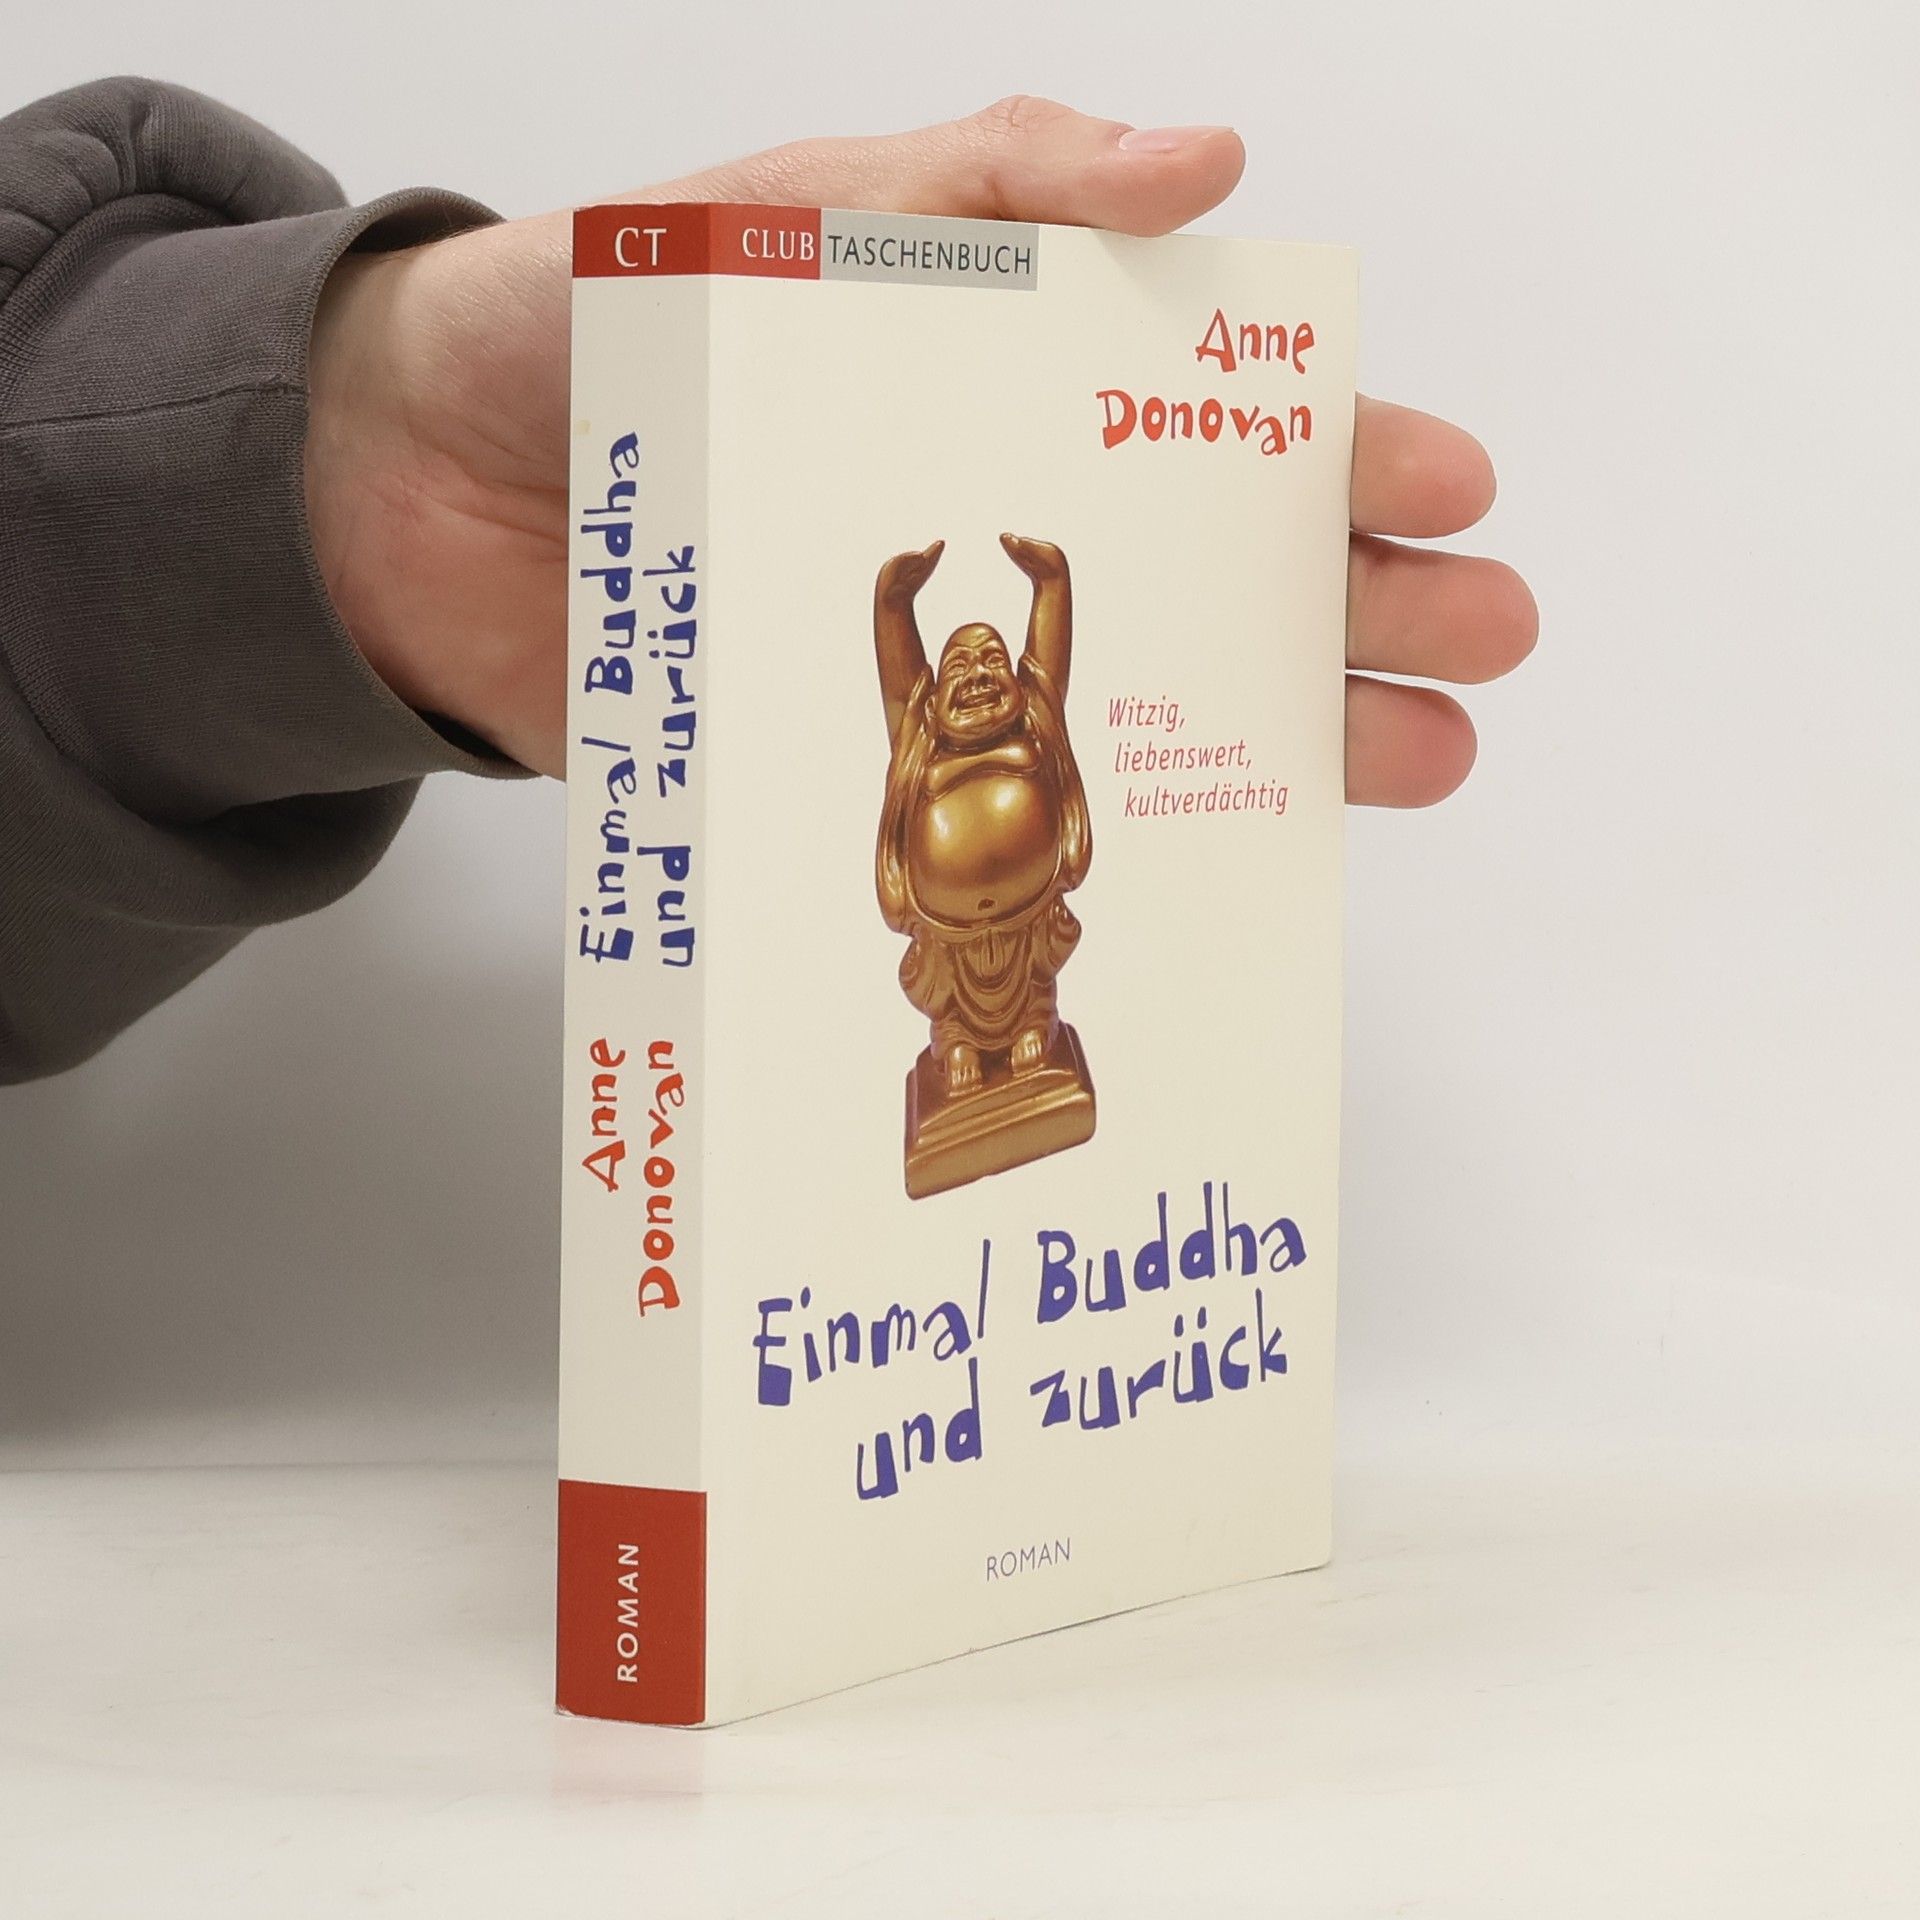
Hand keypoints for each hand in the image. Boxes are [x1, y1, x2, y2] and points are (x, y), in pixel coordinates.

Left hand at [307, 98, 1534, 796]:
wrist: (410, 492)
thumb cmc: (591, 324)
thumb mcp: (795, 209)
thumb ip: (983, 181)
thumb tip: (1204, 166)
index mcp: (1002, 387)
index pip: (1211, 422)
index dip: (1337, 448)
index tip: (1437, 486)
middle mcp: (998, 529)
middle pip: (1223, 569)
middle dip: (1366, 599)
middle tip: (1480, 632)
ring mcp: (945, 669)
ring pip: (1160, 701)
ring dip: (1300, 730)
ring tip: (1418, 756)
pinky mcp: (870, 774)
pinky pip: (1022, 815)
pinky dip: (1135, 837)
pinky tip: (1241, 858)